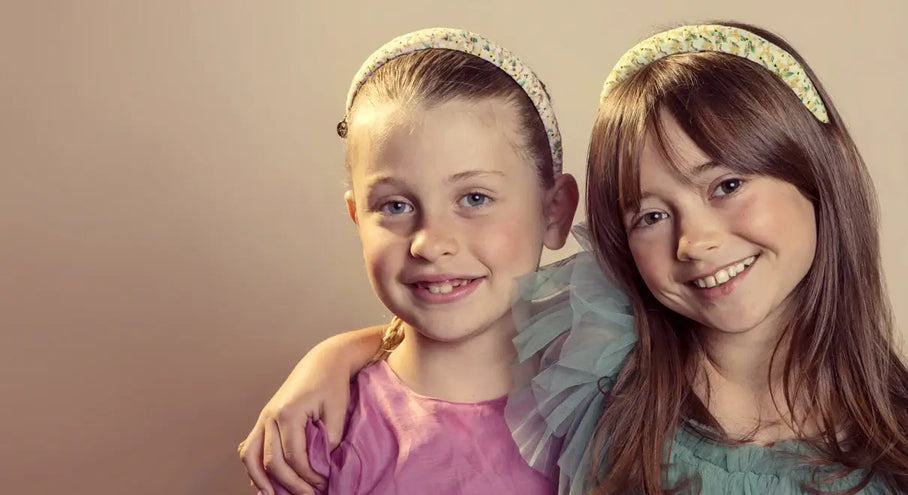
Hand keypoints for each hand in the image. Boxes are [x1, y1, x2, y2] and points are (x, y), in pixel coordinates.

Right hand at [238, 349, 350, 493]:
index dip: (308, 476)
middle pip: (271, 461)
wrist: (324, 360)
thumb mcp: (337, 412)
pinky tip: (264, 480)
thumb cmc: (332, 383)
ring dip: (259, 479)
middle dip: (289, 484)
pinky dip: (254, 465)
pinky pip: (250, 446)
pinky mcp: (264, 418)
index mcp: (288, 412)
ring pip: (251, 455)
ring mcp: (264, 416)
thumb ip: (329, 441)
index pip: (293, 457)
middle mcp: (270, 415)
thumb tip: (320, 468)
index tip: (323, 484)